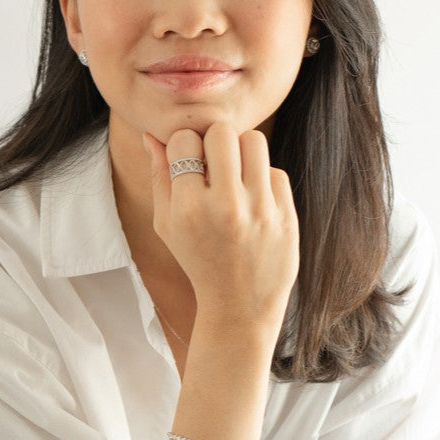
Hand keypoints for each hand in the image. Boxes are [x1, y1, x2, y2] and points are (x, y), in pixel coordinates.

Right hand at [144, 121, 298, 333]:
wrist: (239, 307)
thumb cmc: (197, 260)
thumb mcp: (167, 225)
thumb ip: (160, 177)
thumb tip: (152, 135)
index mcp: (189, 209)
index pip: (184, 140)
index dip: (184, 146)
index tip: (189, 163)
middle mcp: (225, 207)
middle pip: (222, 132)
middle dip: (214, 141)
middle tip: (214, 163)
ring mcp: (260, 212)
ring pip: (254, 141)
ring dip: (242, 152)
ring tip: (236, 174)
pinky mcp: (286, 217)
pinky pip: (275, 170)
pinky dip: (262, 180)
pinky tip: (253, 201)